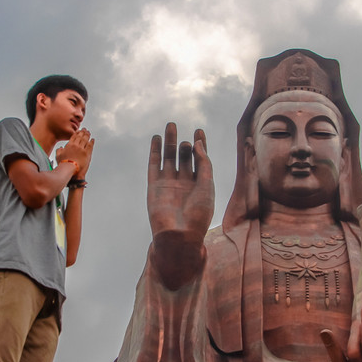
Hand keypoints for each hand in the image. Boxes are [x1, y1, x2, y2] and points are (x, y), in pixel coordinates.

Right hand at [56, 128, 93, 178]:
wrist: (69, 169)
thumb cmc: (63, 164)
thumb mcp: (58, 156)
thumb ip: (59, 150)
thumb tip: (60, 148)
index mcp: (69, 145)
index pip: (74, 136)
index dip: (77, 133)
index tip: (79, 131)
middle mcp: (76, 145)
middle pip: (80, 136)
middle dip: (83, 132)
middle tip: (85, 130)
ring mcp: (82, 149)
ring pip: (86, 139)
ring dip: (87, 135)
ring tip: (88, 133)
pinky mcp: (87, 153)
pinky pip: (90, 145)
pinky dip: (92, 142)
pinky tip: (92, 140)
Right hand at [147, 123, 213, 287]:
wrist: (179, 235)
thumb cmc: (198, 215)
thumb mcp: (208, 186)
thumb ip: (204, 163)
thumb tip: (197, 143)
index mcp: (200, 185)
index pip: (200, 160)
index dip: (200, 145)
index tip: (199, 131)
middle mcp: (184, 183)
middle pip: (184, 158)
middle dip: (184, 144)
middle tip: (185, 131)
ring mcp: (169, 184)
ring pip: (169, 158)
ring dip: (169, 142)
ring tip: (171, 126)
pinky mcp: (155, 186)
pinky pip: (154, 165)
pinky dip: (154, 152)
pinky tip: (156, 139)